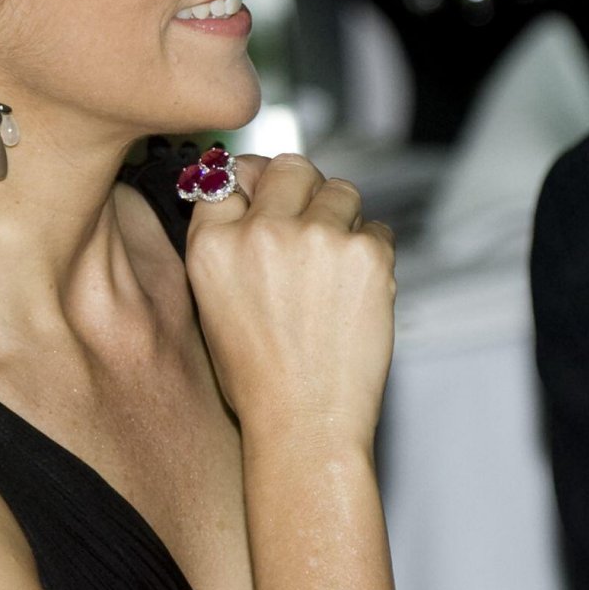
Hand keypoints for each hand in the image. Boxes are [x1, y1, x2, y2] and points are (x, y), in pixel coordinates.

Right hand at [184, 153, 395, 453]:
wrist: (304, 422)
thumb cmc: (257, 376)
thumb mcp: (211, 302)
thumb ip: (224, 241)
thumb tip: (247, 185)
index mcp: (212, 244)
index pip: (229, 175)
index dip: (252, 185)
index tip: (264, 199)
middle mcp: (260, 232)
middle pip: (291, 167)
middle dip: (303, 191)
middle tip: (308, 230)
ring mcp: (316, 237)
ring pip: (341, 190)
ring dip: (341, 219)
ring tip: (331, 271)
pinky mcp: (366, 252)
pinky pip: (377, 229)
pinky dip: (371, 254)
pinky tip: (353, 294)